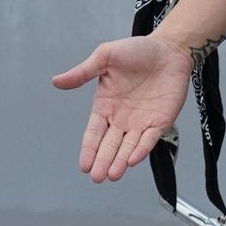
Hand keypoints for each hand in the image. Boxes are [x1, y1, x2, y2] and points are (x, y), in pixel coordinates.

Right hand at [51, 33, 193, 182]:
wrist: (169, 48)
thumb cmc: (136, 50)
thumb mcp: (105, 57)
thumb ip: (83, 72)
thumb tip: (56, 81)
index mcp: (105, 106)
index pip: (94, 133)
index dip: (89, 149)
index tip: (84, 165)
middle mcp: (122, 118)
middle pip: (110, 145)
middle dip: (103, 162)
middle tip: (97, 177)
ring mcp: (142, 122)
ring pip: (129, 146)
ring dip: (121, 161)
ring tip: (113, 175)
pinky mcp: (161, 121)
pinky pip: (150, 139)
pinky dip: (142, 149)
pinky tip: (133, 160)